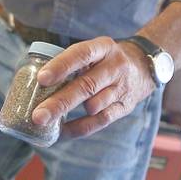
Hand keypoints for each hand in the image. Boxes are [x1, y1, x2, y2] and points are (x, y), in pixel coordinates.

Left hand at [30, 37, 155, 138]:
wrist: (144, 65)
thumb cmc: (105, 58)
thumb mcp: (94, 50)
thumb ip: (71, 61)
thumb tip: (36, 81)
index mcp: (103, 47)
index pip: (80, 55)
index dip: (61, 66)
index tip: (41, 79)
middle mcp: (114, 66)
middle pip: (86, 86)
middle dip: (59, 102)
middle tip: (38, 115)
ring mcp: (122, 88)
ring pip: (94, 105)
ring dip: (68, 116)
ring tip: (45, 123)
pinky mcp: (125, 106)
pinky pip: (101, 121)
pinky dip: (80, 128)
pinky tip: (61, 132)